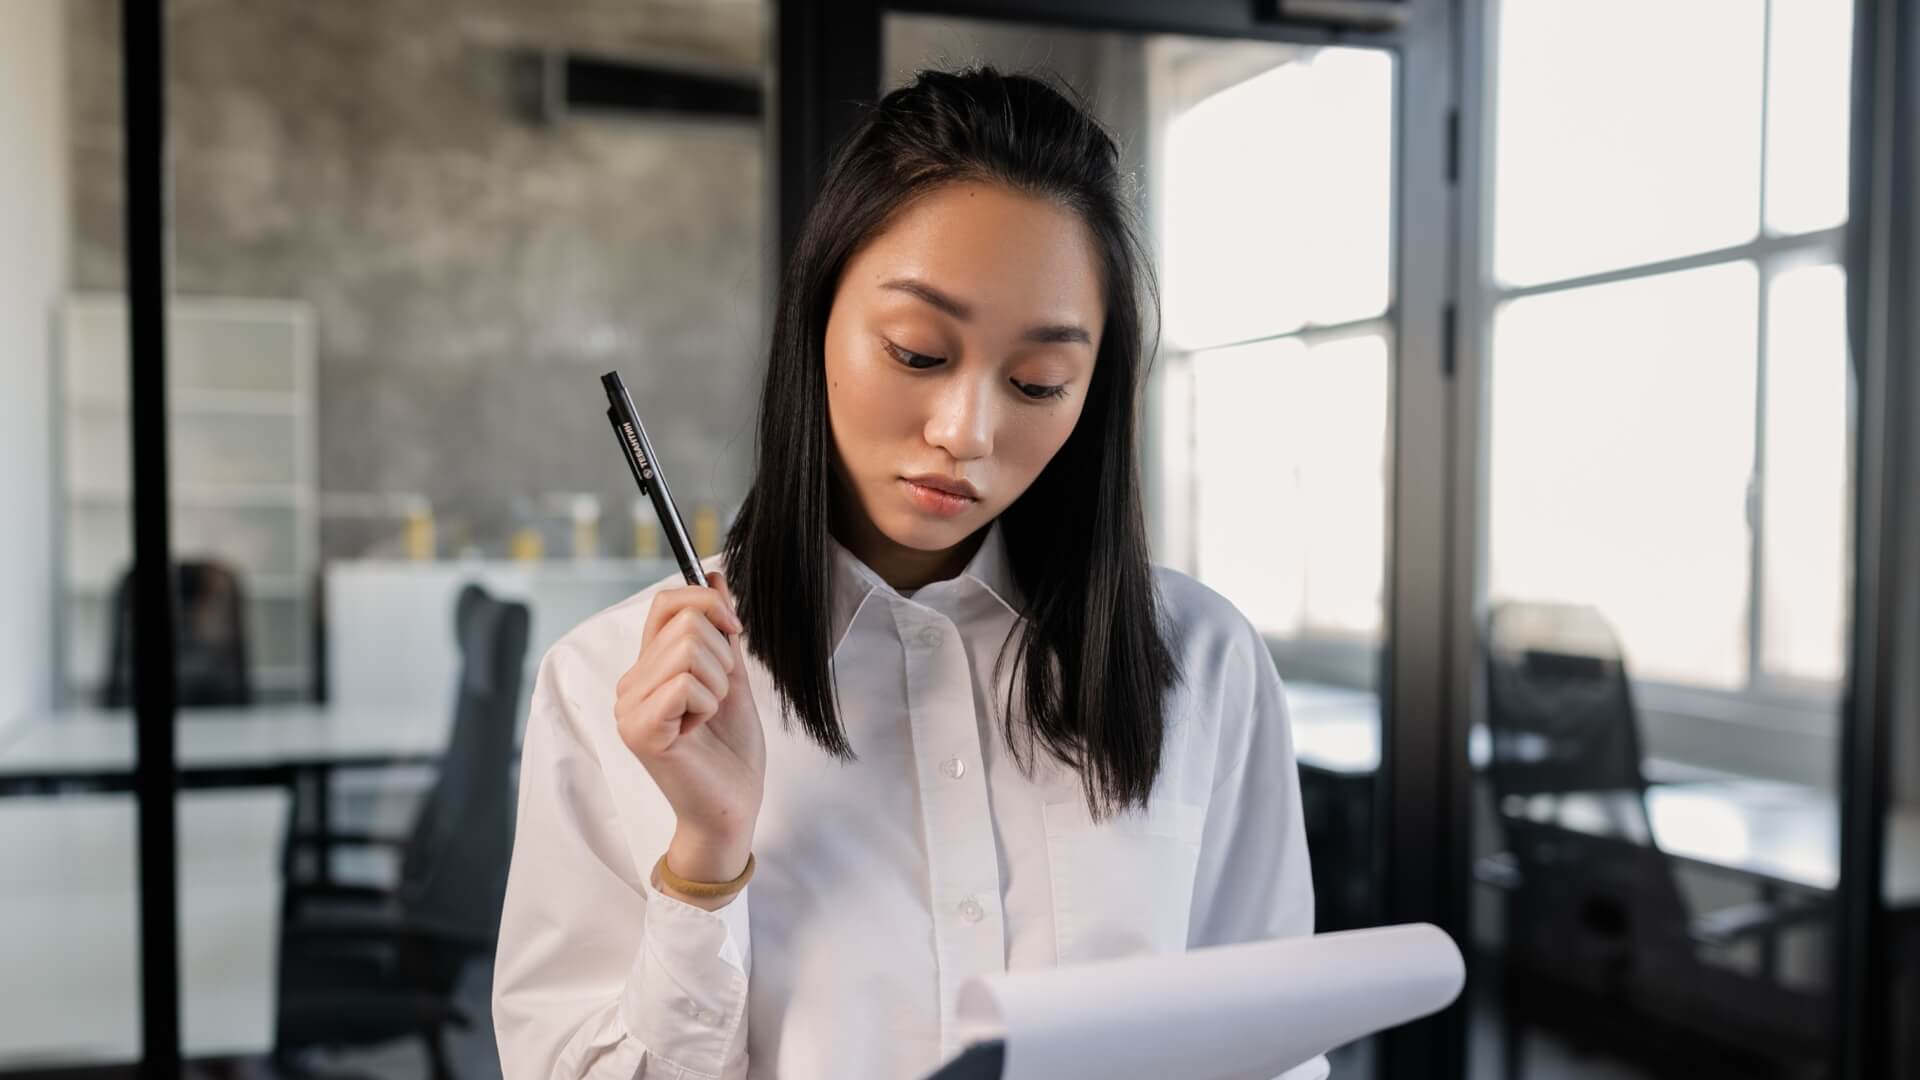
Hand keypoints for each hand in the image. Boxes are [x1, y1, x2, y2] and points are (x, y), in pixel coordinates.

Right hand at [615, 569, 764, 905]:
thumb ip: (721, 630)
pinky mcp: (640, 730)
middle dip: (724, 657)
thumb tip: (714, 573)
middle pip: (687, 623)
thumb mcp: (732, 676)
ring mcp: (629, 708)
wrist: (732, 806)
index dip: (709, 604)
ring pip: (691, 649)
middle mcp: (629, 684)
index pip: (667, 602)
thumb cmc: (730, 749)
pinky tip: (698, 732)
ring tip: (708, 717)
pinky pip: (687, 684)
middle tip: (718, 699)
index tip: (735, 632)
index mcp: (647, 668)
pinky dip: (709, 704)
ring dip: (719, 683)